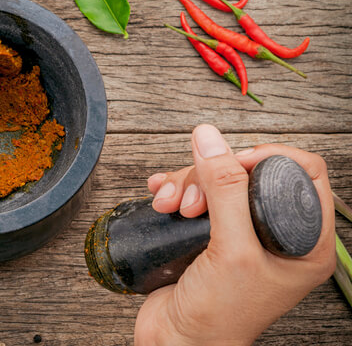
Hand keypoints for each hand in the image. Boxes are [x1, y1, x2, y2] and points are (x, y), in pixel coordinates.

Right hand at [134, 124, 335, 344]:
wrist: (178, 342)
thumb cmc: (218, 316)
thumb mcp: (230, 250)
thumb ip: (225, 190)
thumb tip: (211, 141)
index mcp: (304, 242)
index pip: (303, 173)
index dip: (268, 158)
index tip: (233, 162)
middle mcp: (275, 235)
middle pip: (251, 172)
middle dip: (215, 175)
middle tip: (195, 201)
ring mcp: (240, 234)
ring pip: (218, 180)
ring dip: (188, 184)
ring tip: (172, 206)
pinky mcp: (208, 234)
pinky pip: (195, 195)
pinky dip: (176, 190)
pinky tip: (161, 199)